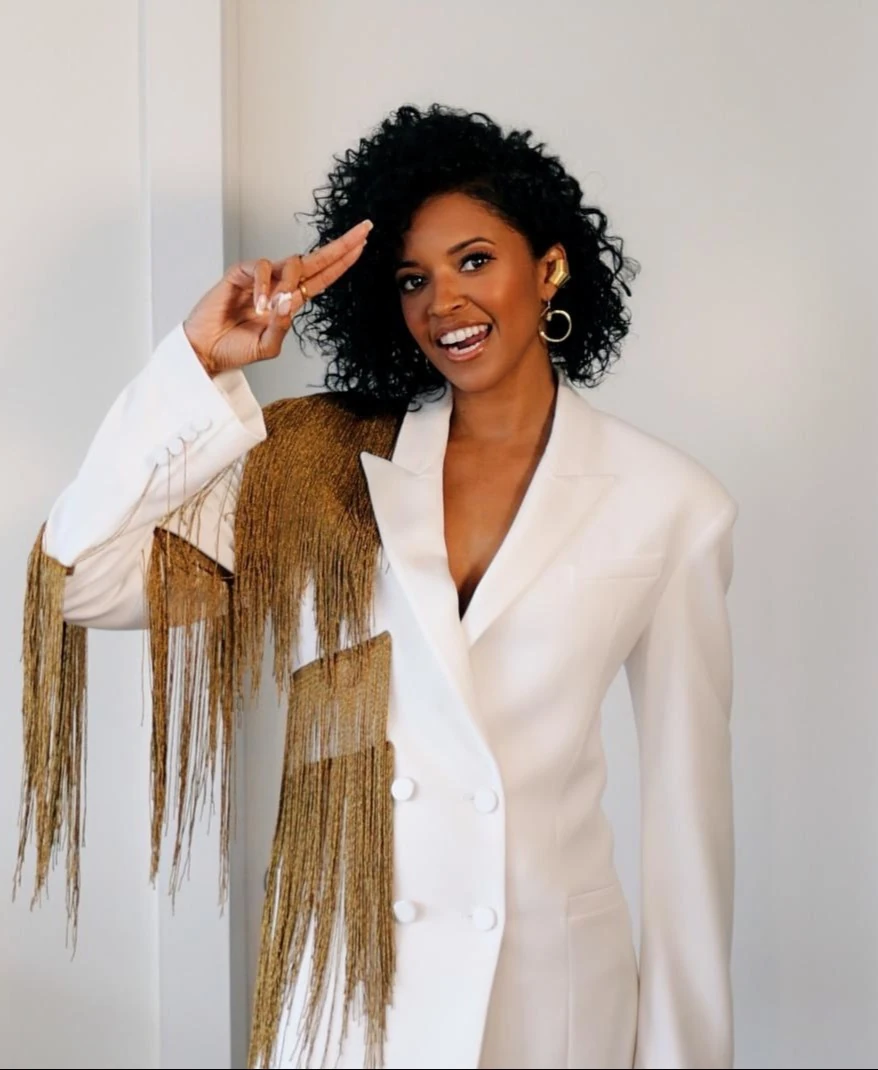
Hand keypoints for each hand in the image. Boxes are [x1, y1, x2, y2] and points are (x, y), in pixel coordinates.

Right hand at [183, 219, 372, 375]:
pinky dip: (264, 285)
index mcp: (291, 302)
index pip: (323, 278)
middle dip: (341, 245)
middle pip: (316, 260)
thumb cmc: (236, 349)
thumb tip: (289, 301)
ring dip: (289, 283)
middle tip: (363, 230)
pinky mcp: (240, 273)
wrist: (206, 351)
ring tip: (272, 309)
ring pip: (291, 263)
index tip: (363, 245)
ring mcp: (261, 277)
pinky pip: (261, 267)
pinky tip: (259, 305)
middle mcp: (280, 285)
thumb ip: (282, 327)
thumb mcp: (268, 347)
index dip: (342, 262)